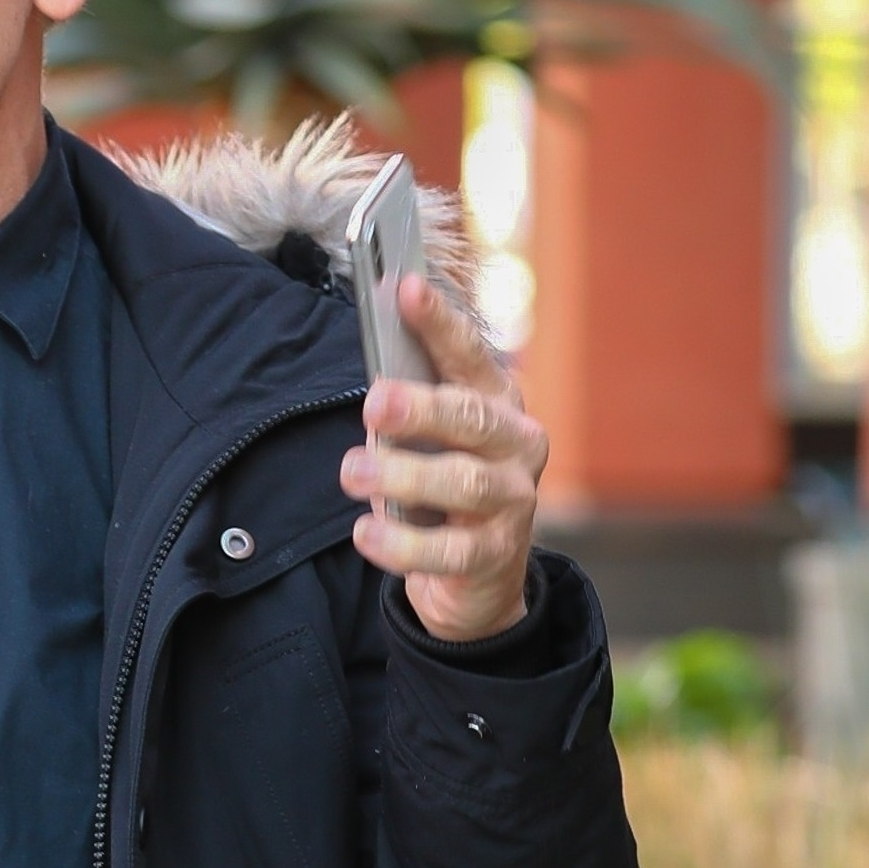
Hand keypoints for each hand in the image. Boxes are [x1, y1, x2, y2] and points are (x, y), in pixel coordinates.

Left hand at [340, 272, 546, 644]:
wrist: (477, 579)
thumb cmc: (438, 492)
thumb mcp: (421, 444)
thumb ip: (404, 415)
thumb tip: (375, 388)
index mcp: (497, 402)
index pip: (468, 355)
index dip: (439, 323)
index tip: (404, 288)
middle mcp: (516, 445)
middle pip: (471, 418)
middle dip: (422, 407)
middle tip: (373, 403)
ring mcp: (513, 502)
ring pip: (464, 483)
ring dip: (405, 476)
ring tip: (352, 472)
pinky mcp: (495, 556)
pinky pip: (448, 551)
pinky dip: (402, 544)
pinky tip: (366, 534)